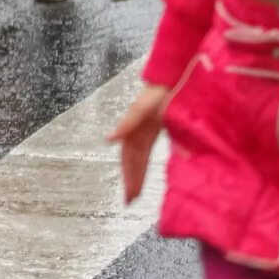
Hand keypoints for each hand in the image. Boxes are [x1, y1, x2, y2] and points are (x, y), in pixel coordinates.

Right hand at [107, 81, 172, 204]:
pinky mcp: (154, 127)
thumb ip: (126, 124)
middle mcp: (138, 132)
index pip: (130, 160)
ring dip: (136, 174)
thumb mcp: (141, 108)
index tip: (130, 197)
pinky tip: (142, 169)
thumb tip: (108, 139)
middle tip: (129, 201)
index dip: (130, 178)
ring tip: (135, 192)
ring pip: (138, 157)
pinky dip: (142, 161)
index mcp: (134, 130)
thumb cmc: (156, 91)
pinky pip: (145, 149)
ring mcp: (145, 130)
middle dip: (131, 181)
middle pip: (132, 161)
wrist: (170, 77)